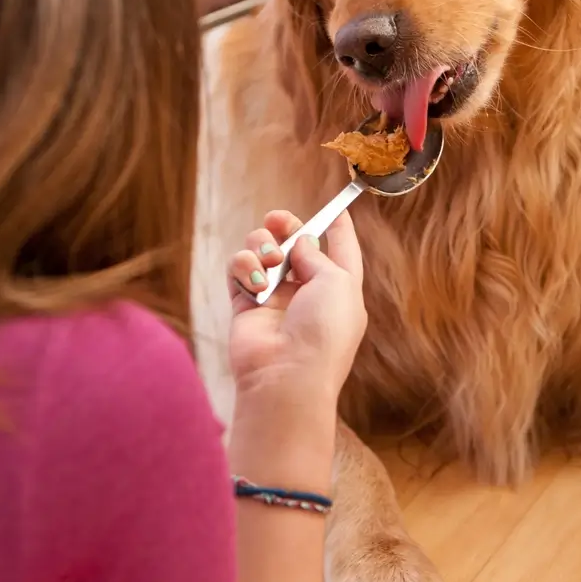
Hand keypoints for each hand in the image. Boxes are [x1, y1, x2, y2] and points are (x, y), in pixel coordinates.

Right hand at [226, 209, 366, 407]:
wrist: (286, 375)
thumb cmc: (323, 332)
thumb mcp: (338, 283)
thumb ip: (317, 255)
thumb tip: (299, 244)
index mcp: (339, 289)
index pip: (341, 251)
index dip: (339, 228)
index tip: (337, 207)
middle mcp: (307, 292)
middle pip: (294, 245)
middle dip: (285, 226)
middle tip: (277, 219)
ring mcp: (274, 298)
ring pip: (261, 251)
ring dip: (262, 246)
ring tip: (268, 261)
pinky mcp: (245, 304)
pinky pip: (238, 270)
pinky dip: (243, 267)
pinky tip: (253, 281)